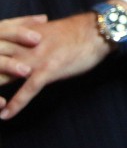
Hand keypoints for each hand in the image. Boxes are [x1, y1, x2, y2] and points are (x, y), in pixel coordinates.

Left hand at [0, 13, 115, 118]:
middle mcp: (20, 46)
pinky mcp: (47, 70)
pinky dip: (14, 105)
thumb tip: (12, 50)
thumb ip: (23, 41)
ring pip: (2, 78)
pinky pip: (26, 91)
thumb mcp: (41, 33)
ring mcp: (33, 58)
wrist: (97, 31)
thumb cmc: (71, 34)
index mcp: (16, 35)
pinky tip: (4, 116)